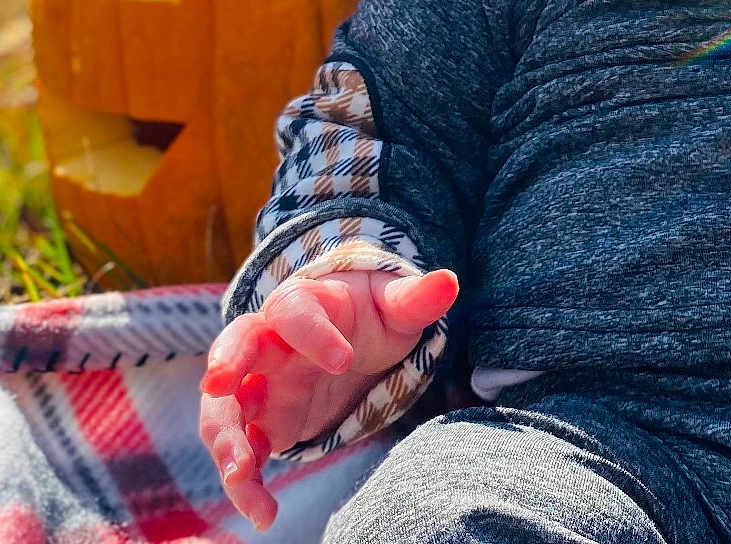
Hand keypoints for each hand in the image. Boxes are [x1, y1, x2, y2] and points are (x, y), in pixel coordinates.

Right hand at [198, 266, 457, 530]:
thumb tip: (449, 281)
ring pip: (225, 407)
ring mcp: (260, 385)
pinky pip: (242, 452)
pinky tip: (263, 510)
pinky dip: (245, 481)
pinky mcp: (264, 424)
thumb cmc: (372, 316)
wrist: (353, 341)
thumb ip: (416, 298)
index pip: (294, 309)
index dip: (312, 332)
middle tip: (220, 385)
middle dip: (224, 363)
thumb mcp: (395, 306)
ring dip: (226, 438)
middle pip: (235, 345)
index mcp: (304, 303)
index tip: (344, 361)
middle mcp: (270, 342)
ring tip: (242, 475)